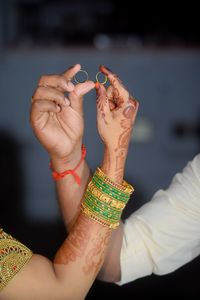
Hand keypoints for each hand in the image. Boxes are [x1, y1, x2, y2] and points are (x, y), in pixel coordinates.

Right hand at [30, 64, 94, 168]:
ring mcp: (39, 108)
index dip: (66, 72)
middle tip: (70, 87)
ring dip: (55, 94)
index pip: (57, 79)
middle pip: (45, 80)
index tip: (78, 68)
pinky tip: (59, 108)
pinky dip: (49, 104)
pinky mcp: (35, 118)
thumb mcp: (77, 109)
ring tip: (66, 103)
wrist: (70, 146)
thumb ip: (78, 95)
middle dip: (59, 80)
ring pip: (40, 91)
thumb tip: (88, 81)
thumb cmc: (73, 128)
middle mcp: (45, 99)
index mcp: (55, 95)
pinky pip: (37, 105)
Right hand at [96, 65, 138, 181]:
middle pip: (114, 90)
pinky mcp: (128, 109)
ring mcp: (131, 106)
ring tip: (108, 116)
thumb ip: (100, 97)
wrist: (117, 147)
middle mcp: (132, 102)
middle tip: (103, 111)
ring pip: (114, 96)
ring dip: (107, 103)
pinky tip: (110, 116)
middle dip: (106, 97)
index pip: (117, 84)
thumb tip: (99, 85)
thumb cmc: (110, 133)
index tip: (101, 67)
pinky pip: (116, 101)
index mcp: (128, 103)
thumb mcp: (102, 114)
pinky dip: (110, 106)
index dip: (108, 75)